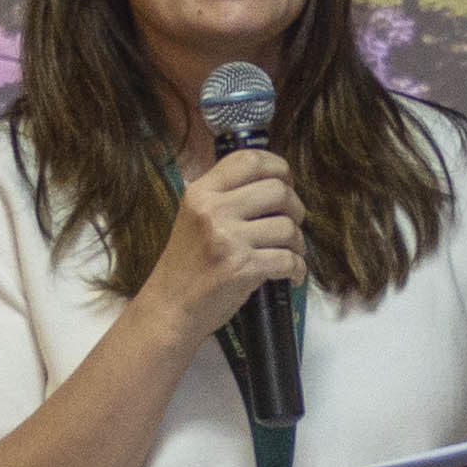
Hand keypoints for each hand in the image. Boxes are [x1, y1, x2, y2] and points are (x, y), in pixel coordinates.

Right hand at [140, 148, 299, 339]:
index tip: (285, 182)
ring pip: (287, 226)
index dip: (277, 166)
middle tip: (291, 222)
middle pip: (277, 189)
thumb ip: (225, 196)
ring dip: (297, 242)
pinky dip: (297, 269)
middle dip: (295, 207)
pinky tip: (291, 274)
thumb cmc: (187, 265)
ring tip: (290, 252)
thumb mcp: (195, 217)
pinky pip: (287, 259)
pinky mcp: (241, 267)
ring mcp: (227, 239)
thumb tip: (275, 182)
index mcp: (201, 192)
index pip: (249, 159)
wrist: (169, 307)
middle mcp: (212, 210)